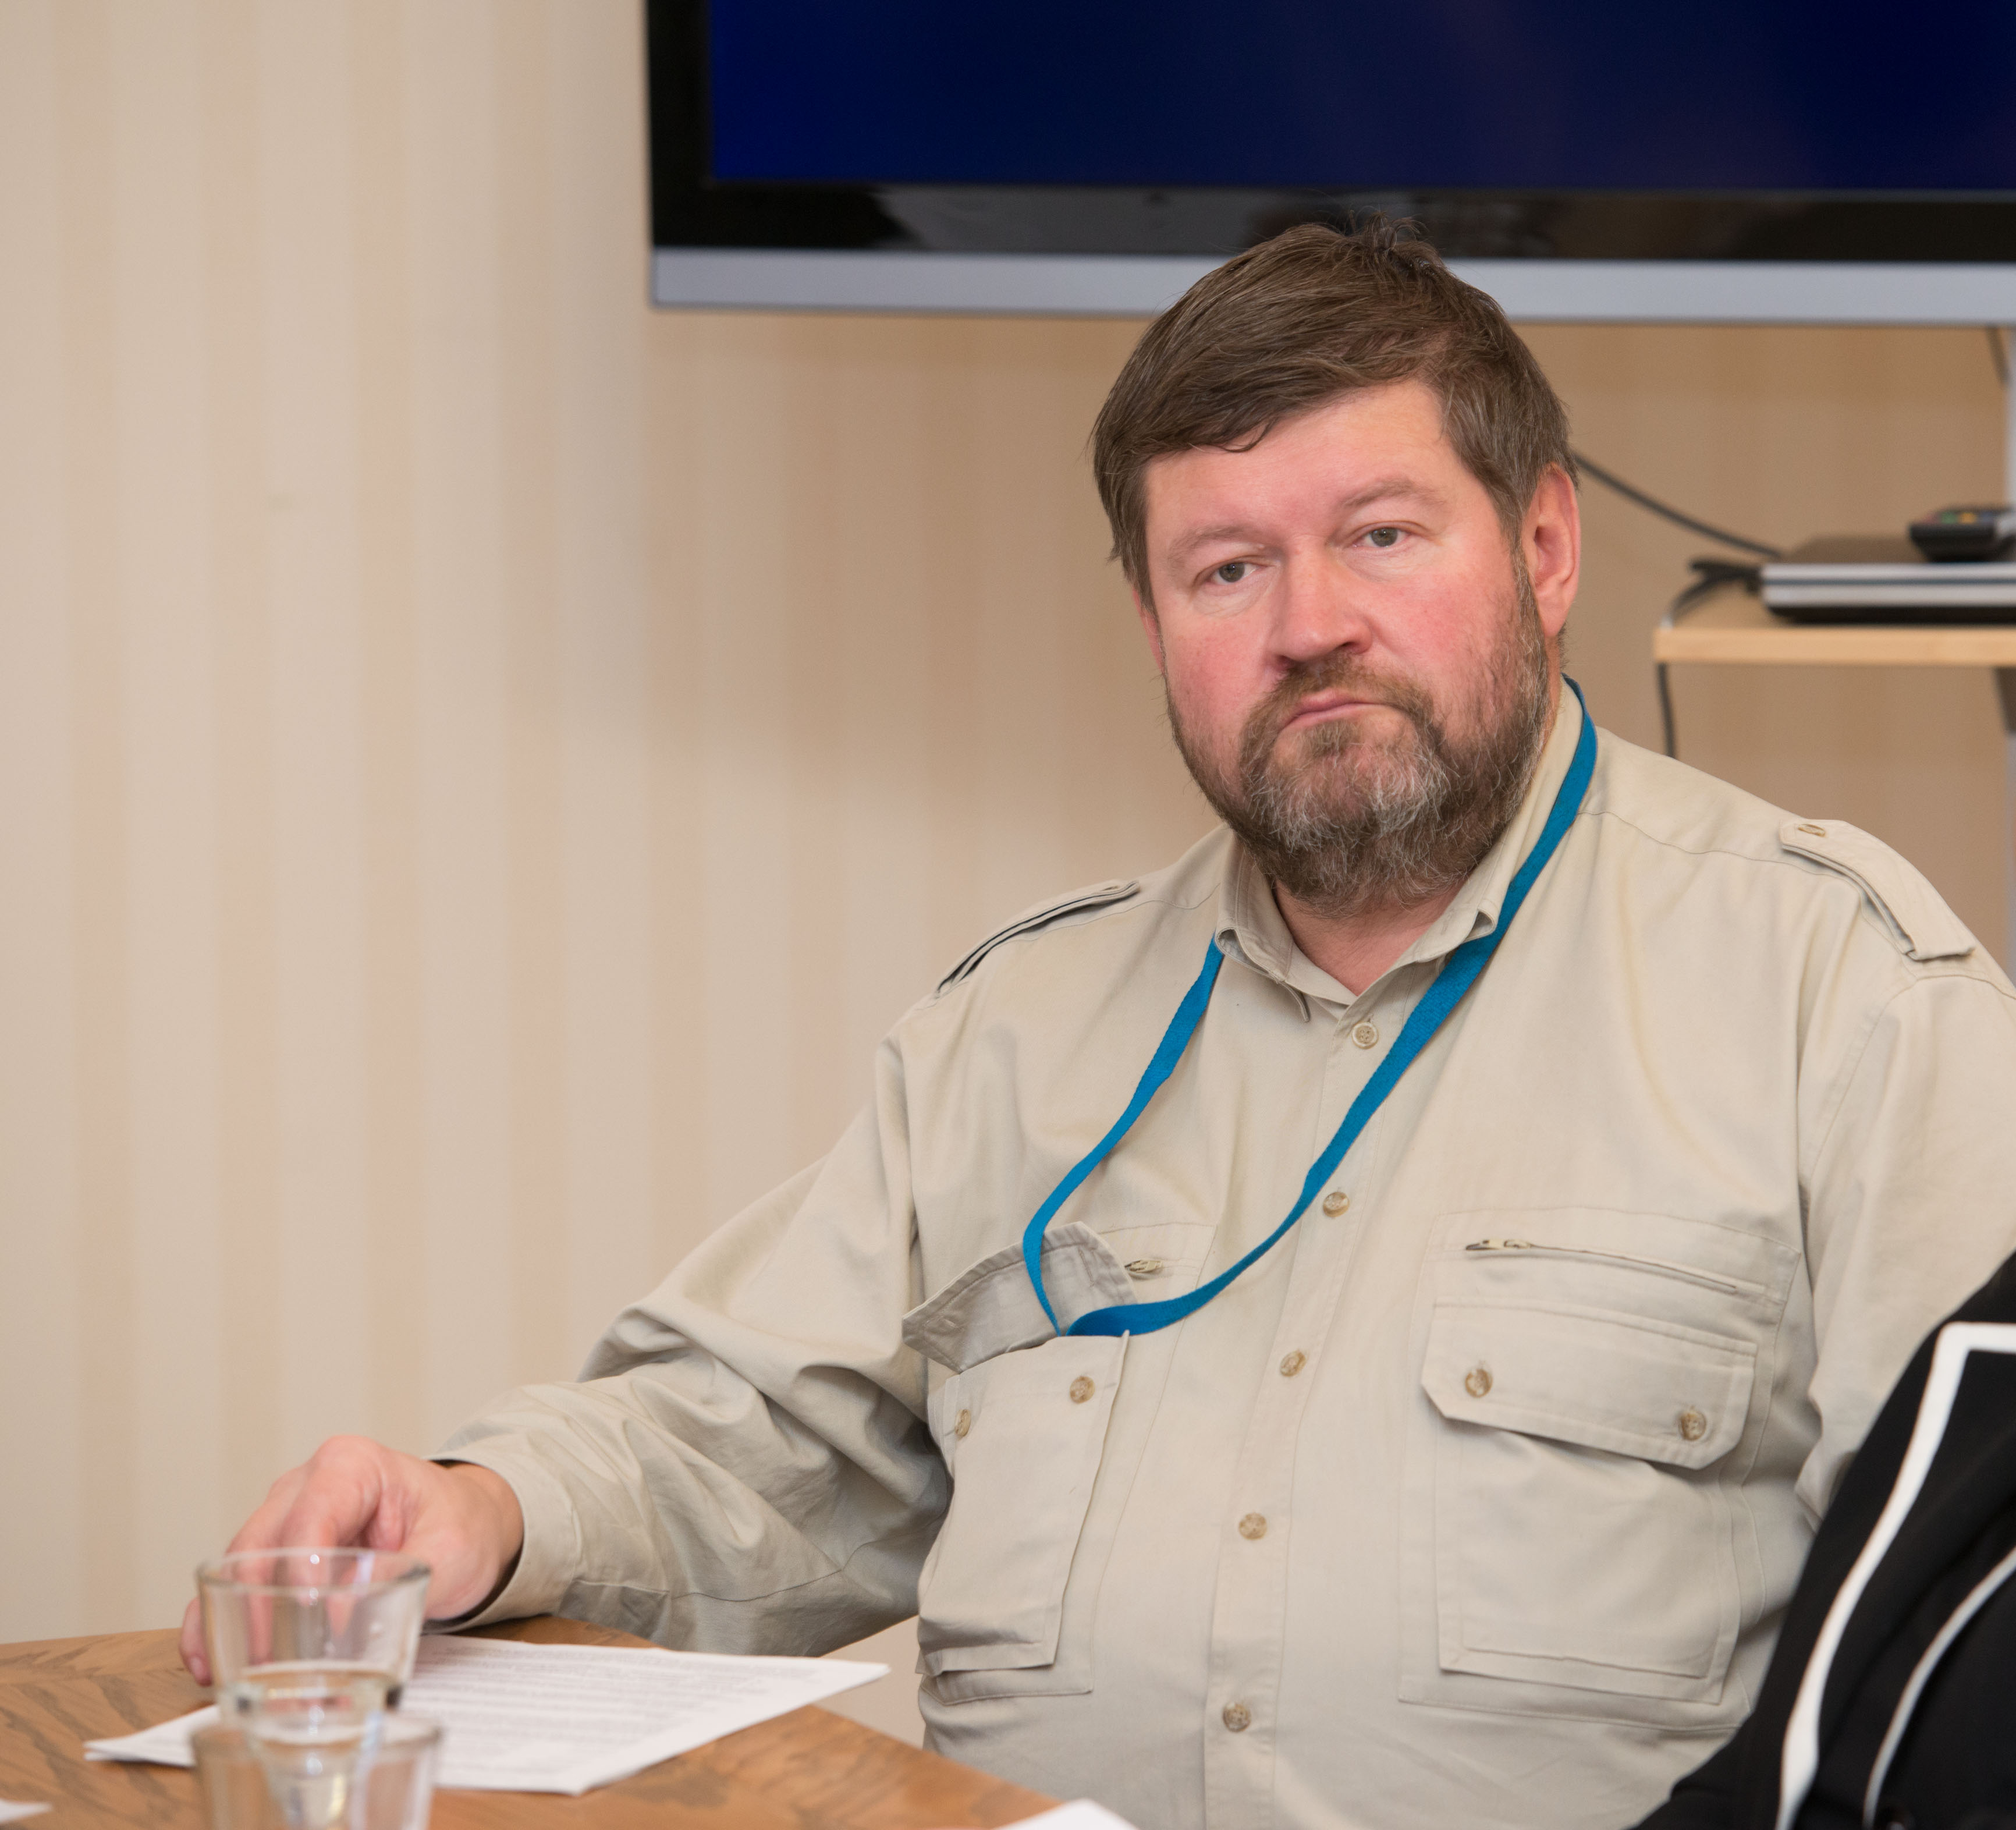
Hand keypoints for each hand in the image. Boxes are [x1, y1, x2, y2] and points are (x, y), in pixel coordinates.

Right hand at [178, 1436, 524, 1683]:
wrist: (470, 1524)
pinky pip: (237, 1584)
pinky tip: (207, 1664)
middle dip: (257, 1609)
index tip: (315, 1629)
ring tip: (225, 1676)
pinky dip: (218, 1621)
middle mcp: (306, 1483)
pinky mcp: (279, 1552)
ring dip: (230, 1621)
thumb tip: (341, 1625)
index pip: (310, 1522)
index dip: (304, 1578)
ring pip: (239, 1567)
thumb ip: (403, 1580)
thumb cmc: (462, 1526)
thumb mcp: (451, 1551)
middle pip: (262, 1546)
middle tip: (265, 1670)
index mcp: (352, 1466)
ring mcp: (285, 1515)